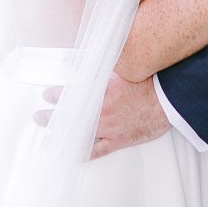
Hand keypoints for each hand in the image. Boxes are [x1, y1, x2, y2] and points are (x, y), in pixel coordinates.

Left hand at [33, 74, 169, 158]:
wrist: (169, 99)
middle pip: (70, 114)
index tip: (47, 94)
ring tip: (48, 136)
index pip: (71, 93)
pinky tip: (71, 153)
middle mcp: (100, 109)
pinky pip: (97, 149)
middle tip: (38, 117)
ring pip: (79, 132)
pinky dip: (83, 152)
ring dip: (62, 134)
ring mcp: (109, 127)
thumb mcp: (124, 64)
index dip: (56, 94)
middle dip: (51, 116)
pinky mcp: (119, 139)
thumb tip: (90, 53)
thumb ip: (104, 61)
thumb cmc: (150, 79)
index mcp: (100, 89)